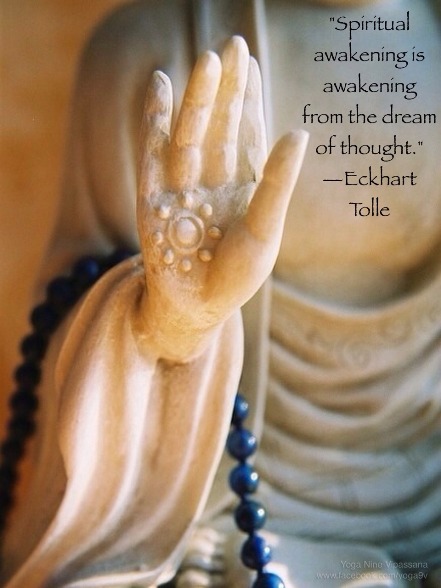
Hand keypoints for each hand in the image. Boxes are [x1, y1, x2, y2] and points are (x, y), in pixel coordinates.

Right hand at [137, 37, 307, 359]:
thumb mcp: (265, 230)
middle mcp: (213, 180)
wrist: (195, 309)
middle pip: (219, 125)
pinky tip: (158, 85)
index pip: (246, 132)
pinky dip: (154, 120)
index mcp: (243, 187)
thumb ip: (278, 182)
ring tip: (206, 60)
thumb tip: (300, 132)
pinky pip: (153, 153)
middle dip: (225, 88)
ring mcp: (181, 187)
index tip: (249, 60)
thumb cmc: (235, 277)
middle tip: (230, 45)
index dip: (248, 97)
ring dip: (197, 99)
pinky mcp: (152, 198)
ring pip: (190, 134)